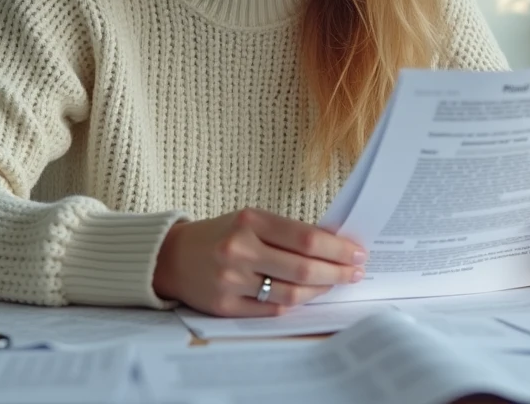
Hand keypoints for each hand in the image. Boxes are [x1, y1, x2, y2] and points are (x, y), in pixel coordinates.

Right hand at [152, 208, 367, 315]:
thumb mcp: (250, 220)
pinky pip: (272, 309)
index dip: (338, 248)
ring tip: (335, 283)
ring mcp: (231, 281)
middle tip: (356, 271)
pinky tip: (308, 295)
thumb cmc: (220, 235)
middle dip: (338, 271)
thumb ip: (286, 231)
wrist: (172, 257)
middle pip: (304, 268)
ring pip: (291, 293)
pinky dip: (295, 303)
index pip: (306, 238)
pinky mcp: (226, 306)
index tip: (358, 251)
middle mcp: (239, 250)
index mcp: (249, 222)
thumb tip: (333, 244)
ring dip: (321, 290)